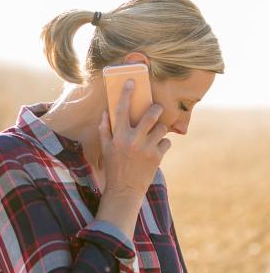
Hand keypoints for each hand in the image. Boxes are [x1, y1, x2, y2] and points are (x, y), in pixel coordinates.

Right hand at [99, 79, 170, 197]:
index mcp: (118, 136)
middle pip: (151, 115)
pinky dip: (163, 144)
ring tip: (155, 135)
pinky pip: (166, 142)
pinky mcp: (157, 157)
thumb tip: (105, 113)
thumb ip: (105, 130)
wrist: (124, 190)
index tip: (131, 82)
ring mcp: (146, 148)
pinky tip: (156, 150)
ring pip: (162, 128)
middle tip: (156, 110)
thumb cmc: (113, 167)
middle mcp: (132, 140)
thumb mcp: (106, 149)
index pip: (121, 110)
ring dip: (160, 129)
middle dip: (156, 109)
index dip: (126, 94)